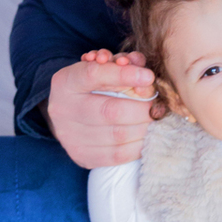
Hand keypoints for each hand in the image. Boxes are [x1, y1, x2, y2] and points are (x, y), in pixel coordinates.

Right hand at [44, 52, 156, 168]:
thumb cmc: (92, 87)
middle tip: (158, 105)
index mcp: (66, 82)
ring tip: (154, 119)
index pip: (94, 75)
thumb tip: (146, 77)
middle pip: (110, 110)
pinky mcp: (83, 156)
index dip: (124, 75)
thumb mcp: (103, 68)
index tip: (149, 76)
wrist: (69, 116)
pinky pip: (119, 154)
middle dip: (143, 108)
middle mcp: (63, 110)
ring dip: (145, 127)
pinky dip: (140, 144)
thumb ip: (124, 65)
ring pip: (118, 134)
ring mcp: (71, 136)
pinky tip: (146, 134)